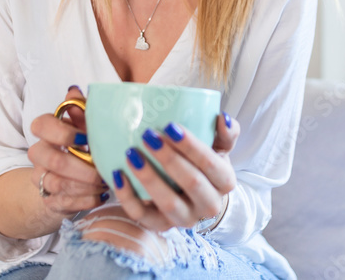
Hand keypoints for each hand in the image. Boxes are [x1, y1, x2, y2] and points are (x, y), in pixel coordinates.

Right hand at [27, 85, 108, 215]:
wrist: (71, 175)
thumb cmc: (82, 142)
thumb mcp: (85, 123)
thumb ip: (82, 108)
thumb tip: (74, 90)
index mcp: (46, 131)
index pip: (41, 125)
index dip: (63, 132)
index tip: (86, 138)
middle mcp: (39, 154)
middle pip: (52, 160)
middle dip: (82, 167)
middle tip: (104, 168)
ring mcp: (41, 178)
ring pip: (58, 184)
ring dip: (86, 185)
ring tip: (107, 182)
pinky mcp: (49, 199)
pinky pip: (64, 203)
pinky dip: (86, 200)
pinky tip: (102, 195)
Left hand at [112, 112, 239, 231]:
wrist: (198, 199)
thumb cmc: (206, 165)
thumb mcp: (220, 148)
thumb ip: (226, 133)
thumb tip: (222, 118)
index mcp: (225, 182)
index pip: (210, 164)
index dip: (191, 146)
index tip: (170, 126)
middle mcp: (209, 204)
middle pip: (191, 183)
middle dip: (168, 158)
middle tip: (148, 135)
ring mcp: (185, 219)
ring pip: (168, 203)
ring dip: (149, 177)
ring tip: (131, 153)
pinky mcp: (161, 226)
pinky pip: (143, 216)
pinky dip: (128, 197)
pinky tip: (118, 175)